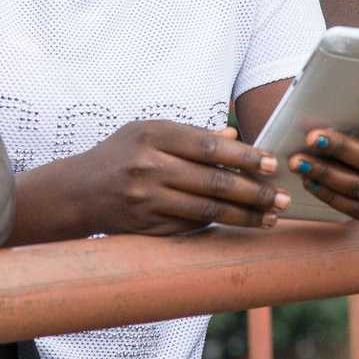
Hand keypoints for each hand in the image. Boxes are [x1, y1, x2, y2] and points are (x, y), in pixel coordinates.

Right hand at [68, 120, 286, 235]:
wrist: (76, 191)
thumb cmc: (121, 154)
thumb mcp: (148, 132)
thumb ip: (191, 135)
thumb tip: (233, 137)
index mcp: (153, 135)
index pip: (209, 147)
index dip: (244, 157)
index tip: (271, 164)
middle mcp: (149, 167)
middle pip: (213, 182)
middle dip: (254, 192)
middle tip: (282, 198)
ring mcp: (147, 199)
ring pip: (206, 210)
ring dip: (244, 215)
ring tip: (270, 217)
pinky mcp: (147, 226)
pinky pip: (190, 227)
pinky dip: (218, 226)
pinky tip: (239, 224)